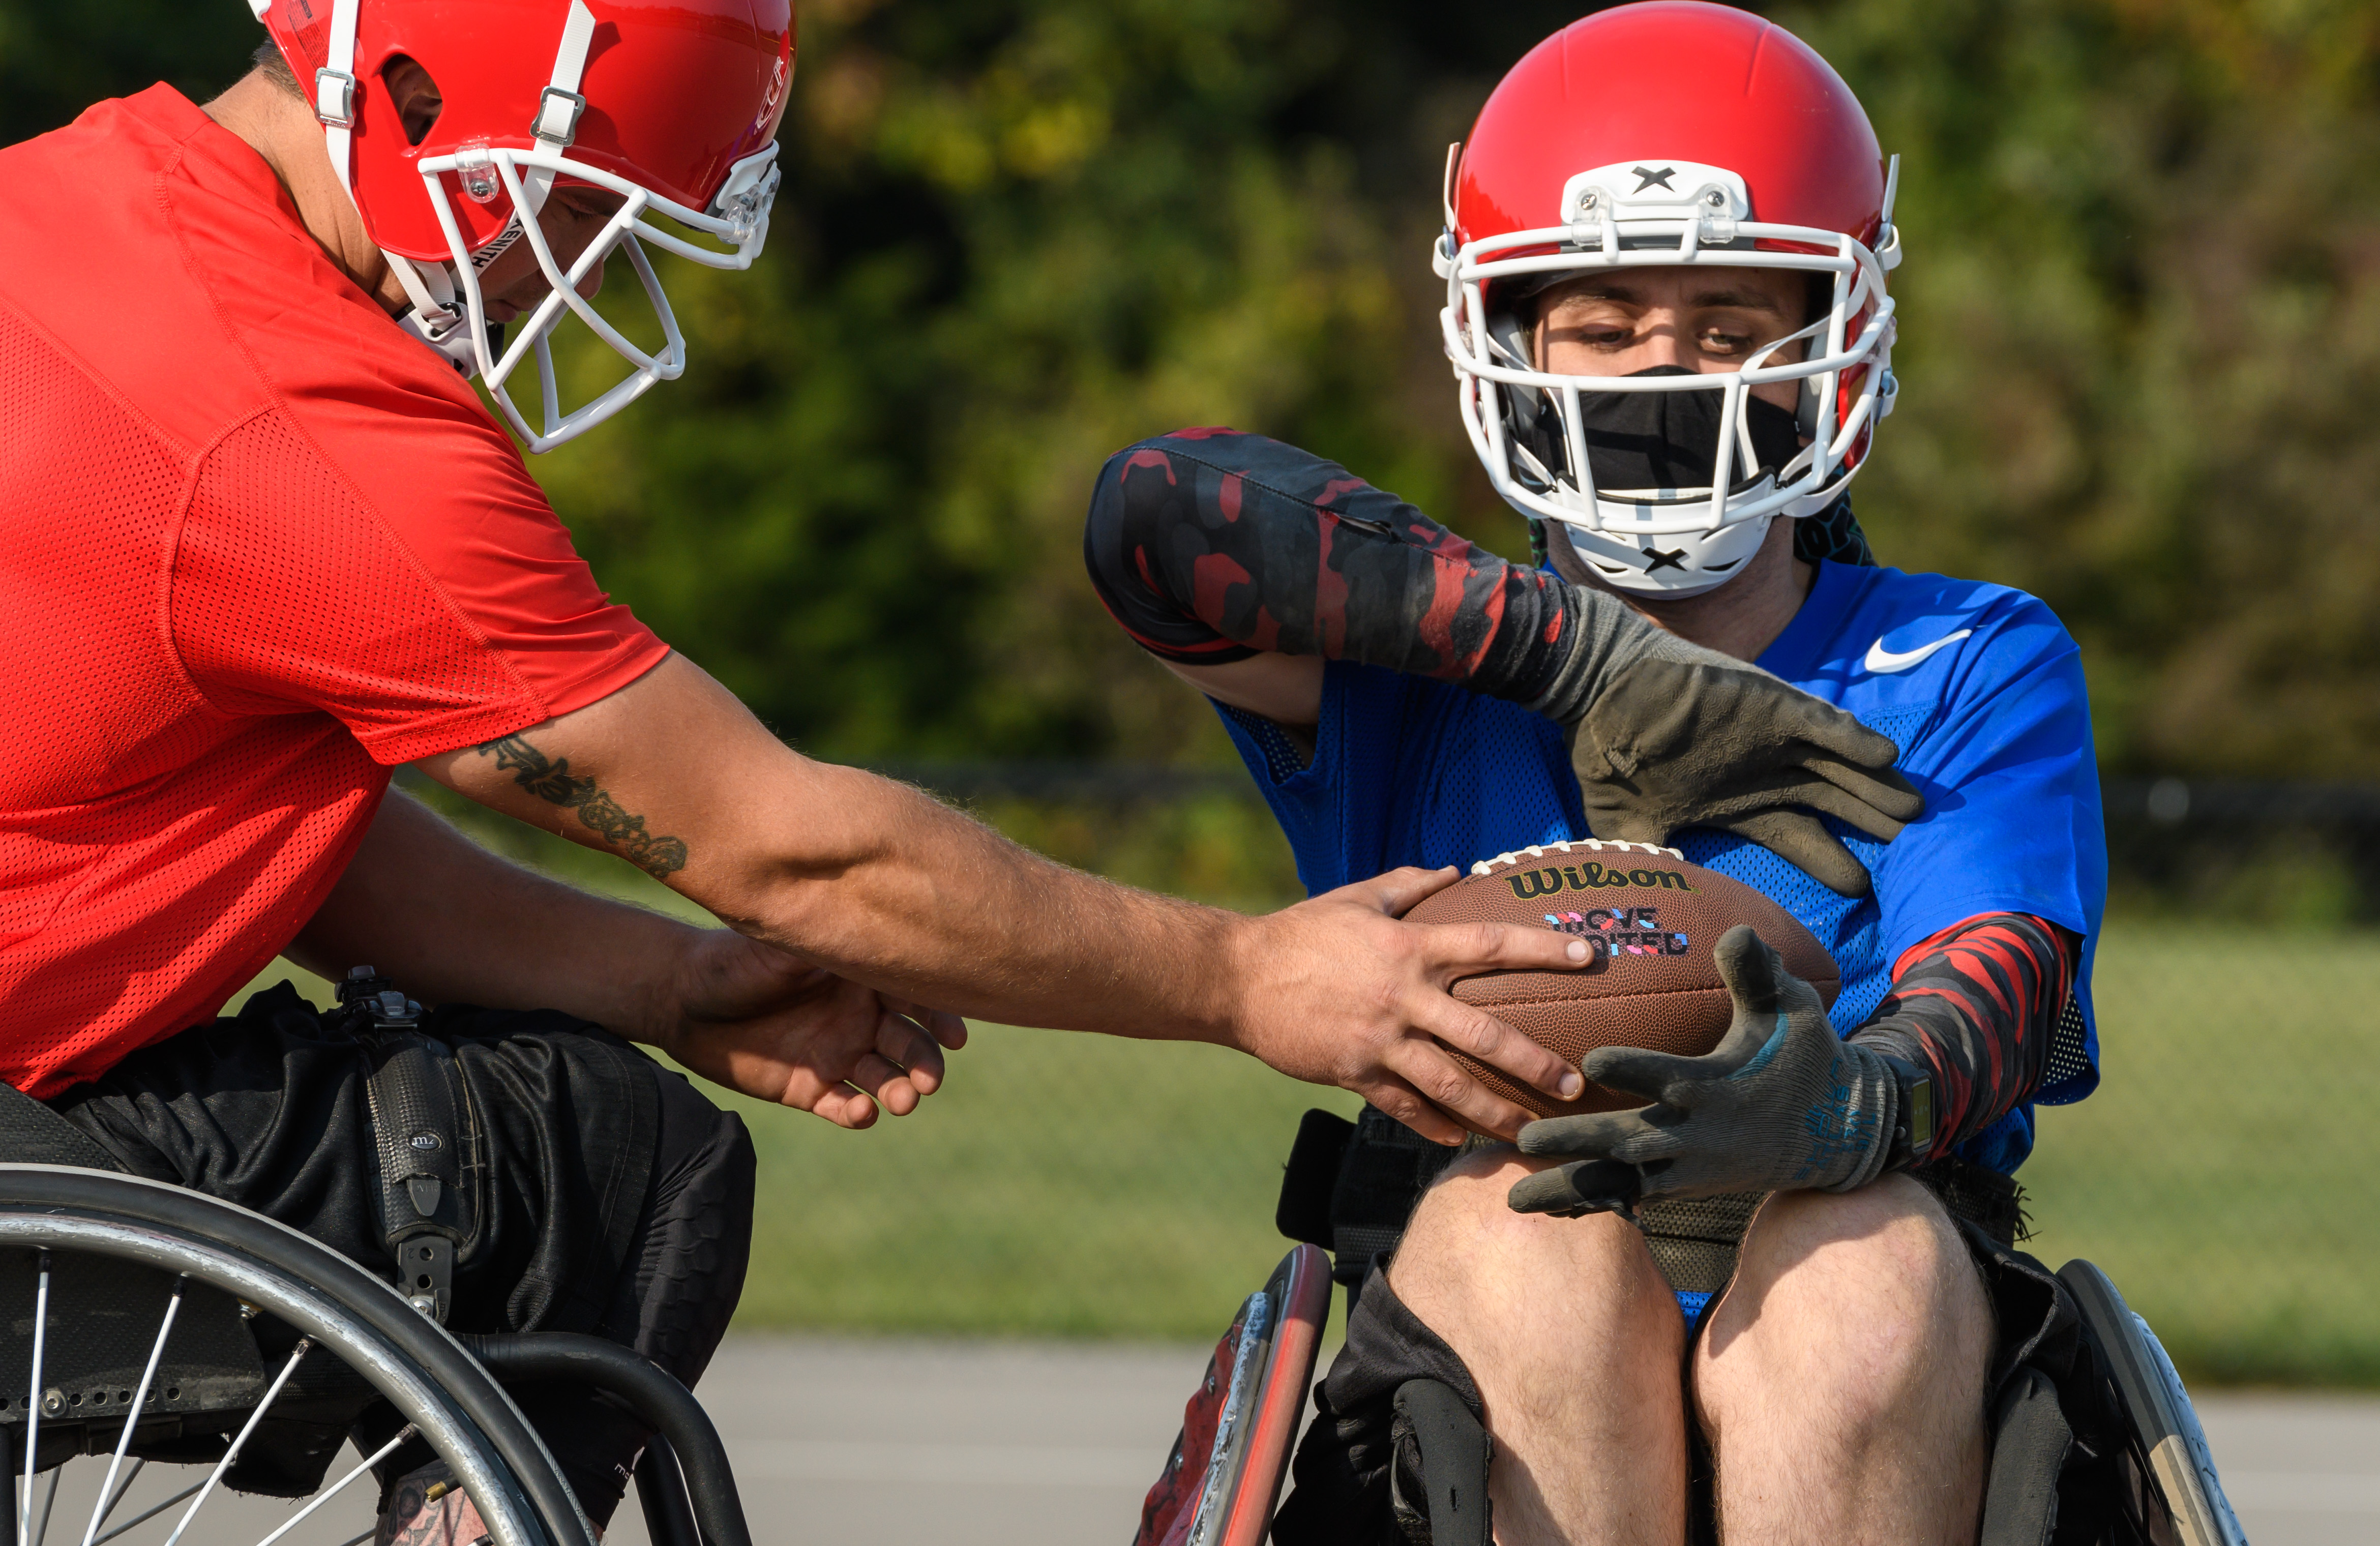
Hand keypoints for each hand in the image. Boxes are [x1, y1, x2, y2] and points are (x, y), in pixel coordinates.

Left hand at [652, 928, 968, 1129]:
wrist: (681, 999)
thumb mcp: (779, 945)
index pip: (915, 995)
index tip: (956, 1036)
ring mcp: (839, 1054)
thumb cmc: (732, 960)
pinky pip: (845, 1105)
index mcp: (863, 977)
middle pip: (910, 1041)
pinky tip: (860, 1112)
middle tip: (928, 1079)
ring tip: (901, 1100)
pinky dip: (857, 1112)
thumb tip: (866, 923)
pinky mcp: (812, 1088)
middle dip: (925, 1060)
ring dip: (899, 1090)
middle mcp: (861, 1016)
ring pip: (886, 1077)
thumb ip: (823, 940)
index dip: (941, 1015)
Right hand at [1227, 867, 1593, 1143]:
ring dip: (1496, 1111)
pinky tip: (1460, 1141)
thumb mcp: (1356, 898)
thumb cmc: (1300, 933)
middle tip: (1574, 1085)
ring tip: (1532, 1131)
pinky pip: (1404, 1107)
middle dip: (1534, 1062)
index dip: (1542, 949)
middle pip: (1483, 1033)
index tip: (1588, 957)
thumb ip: (1410, 884)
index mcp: (1410, 948)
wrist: (1237, 977)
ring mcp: (1379, 1041)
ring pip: (1451, 1085)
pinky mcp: (1354, 1073)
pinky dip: (1435, 1126)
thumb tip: (1458, 870)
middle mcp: (1403, 997)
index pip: (1490, 944)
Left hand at [1506, 925, 1904, 1215]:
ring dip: (1567, 1189)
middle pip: (1628, 1139)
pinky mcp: (1686, 1185)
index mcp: (1716, 1085)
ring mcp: (1689, 1166)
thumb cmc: (1806, 1056)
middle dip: (1574, 1140)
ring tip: (1511, 1200)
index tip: (1589, 1060)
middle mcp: (1697, 1133)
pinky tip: (1545, 1210)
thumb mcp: (1794, 1008)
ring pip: (1620, 1182)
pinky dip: (1591, 1205)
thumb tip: (1736, 932)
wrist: (1837, 1130)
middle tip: (1521, 1138)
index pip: (1669, 1076)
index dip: (1632, 1068)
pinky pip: (1631, 1198)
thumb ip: (1758, 973)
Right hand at [1539, 591, 1924, 896]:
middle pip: (1834, 803)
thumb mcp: (1626, 824)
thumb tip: (1658, 915)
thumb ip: (1652, 863)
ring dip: (1877, 786)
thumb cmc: (1609, 753)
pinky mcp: (1770, 706)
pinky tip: (1885, 755)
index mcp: (1738, 802)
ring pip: (1840, 765)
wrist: (1597, 689)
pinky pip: (1823, 723)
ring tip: (1916, 811)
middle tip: (1920, 854)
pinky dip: (1853, 738)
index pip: (1799, 837)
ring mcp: (1771, 738)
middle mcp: (1764, 772)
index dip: (1832, 862)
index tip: (1865, 889)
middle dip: (1872, 824)